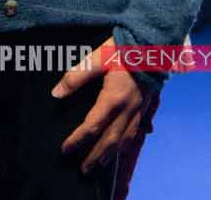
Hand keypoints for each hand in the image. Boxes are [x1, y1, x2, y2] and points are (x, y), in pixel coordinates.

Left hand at [53, 40, 151, 173]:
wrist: (154, 40)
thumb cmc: (123, 47)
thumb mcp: (97, 58)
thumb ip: (75, 77)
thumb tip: (56, 94)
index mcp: (113, 98)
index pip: (92, 126)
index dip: (77, 140)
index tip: (65, 149)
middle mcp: (128, 108)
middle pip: (110, 139)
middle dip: (95, 156)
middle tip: (83, 169)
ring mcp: (139, 108)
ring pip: (125, 138)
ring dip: (111, 153)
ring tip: (101, 164)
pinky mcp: (146, 103)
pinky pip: (137, 129)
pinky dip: (128, 141)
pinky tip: (123, 146)